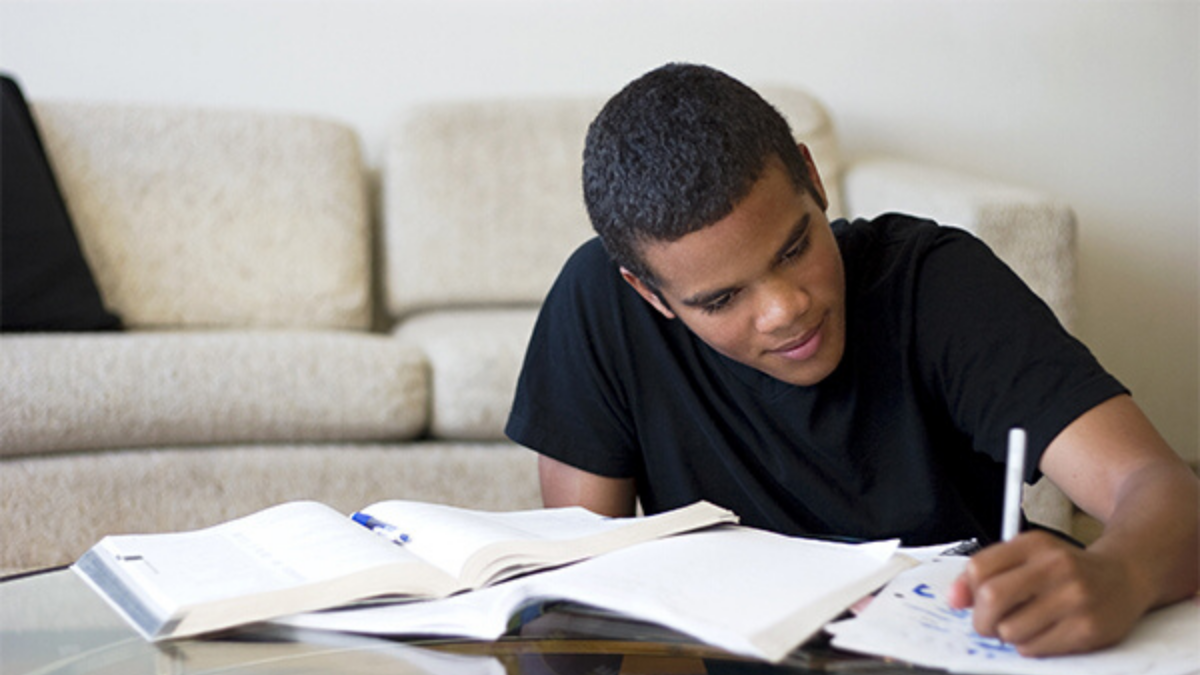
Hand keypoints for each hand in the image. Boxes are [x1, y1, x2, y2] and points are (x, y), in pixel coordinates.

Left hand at [946, 530, 1150, 656]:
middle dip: (981, 620)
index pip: (979, 568)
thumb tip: (953, 598)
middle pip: (991, 598)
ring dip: (1008, 636)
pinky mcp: (1088, 628)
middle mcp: (1055, 566)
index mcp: (1034, 544)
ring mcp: (1074, 598)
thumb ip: (986, 572)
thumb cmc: (1066, 569)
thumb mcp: (1027, 557)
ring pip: (1011, 630)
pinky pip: (1035, 648)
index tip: (970, 602)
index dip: (967, 592)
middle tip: (987, 625)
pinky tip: (1044, 633)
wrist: (1125, 576)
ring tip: (1024, 626)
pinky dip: (1030, 646)